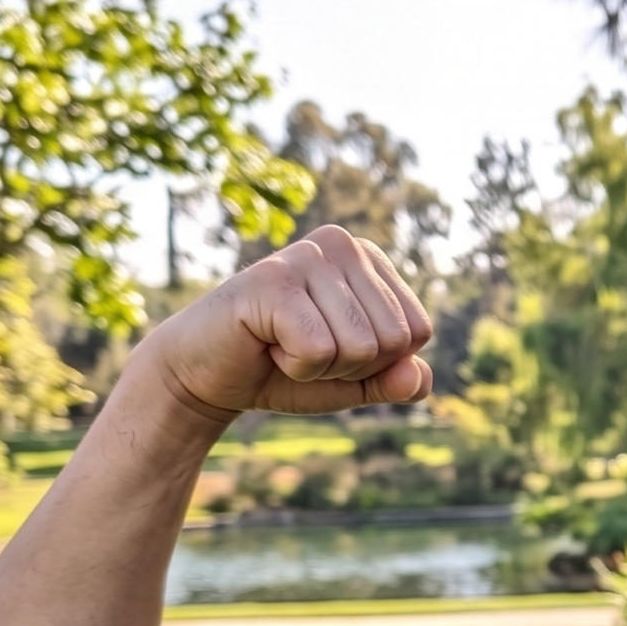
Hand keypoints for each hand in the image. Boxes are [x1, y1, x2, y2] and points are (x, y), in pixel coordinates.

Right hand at [142, 225, 433, 419]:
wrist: (206, 374)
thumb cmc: (284, 370)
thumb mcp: (352, 382)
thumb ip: (394, 382)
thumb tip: (420, 379)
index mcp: (369, 259)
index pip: (417, 331)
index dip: (378, 362)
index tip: (332, 348)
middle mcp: (343, 244)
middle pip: (393, 341)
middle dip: (350, 366)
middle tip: (303, 349)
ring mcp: (307, 255)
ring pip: (359, 348)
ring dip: (320, 368)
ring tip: (283, 344)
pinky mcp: (274, 280)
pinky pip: (319, 351)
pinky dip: (295, 367)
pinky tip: (266, 344)